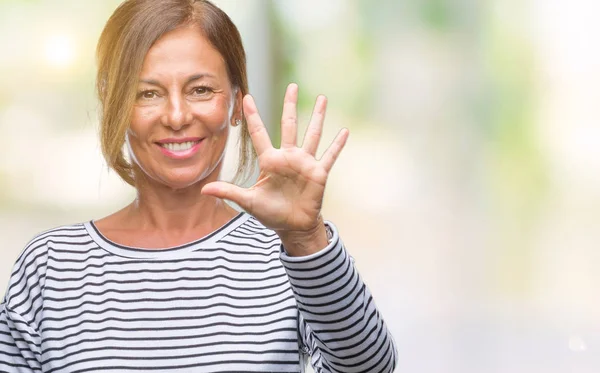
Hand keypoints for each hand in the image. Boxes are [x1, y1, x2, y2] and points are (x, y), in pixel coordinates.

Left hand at [201, 83, 347, 246]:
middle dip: (290, 105)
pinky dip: (337, 145)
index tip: (247, 97)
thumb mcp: (249, 202)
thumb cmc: (271, 214)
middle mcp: (288, 157)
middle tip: (292, 85)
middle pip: (289, 125)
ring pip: (312, 135)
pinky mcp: (318, 173)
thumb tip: (204, 189)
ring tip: (322, 98)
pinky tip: (344, 131)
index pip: (259, 134)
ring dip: (317, 117)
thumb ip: (229, 191)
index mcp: (270, 161)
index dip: (253, 116)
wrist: (293, 227)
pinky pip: (329, 156)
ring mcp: (305, 163)